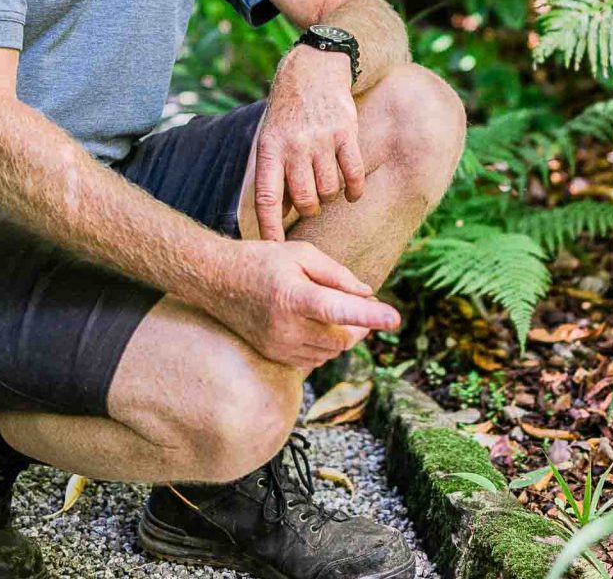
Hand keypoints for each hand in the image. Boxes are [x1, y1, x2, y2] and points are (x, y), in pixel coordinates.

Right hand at [200, 240, 399, 368]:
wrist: (216, 281)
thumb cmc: (262, 261)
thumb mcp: (301, 254)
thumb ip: (337, 274)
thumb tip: (367, 294)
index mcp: (292, 296)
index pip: (338, 311)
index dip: (368, 316)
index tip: (395, 318)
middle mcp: (285, 327)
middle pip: (342, 338)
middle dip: (361, 325)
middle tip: (362, 303)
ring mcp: (279, 347)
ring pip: (331, 352)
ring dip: (343, 335)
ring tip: (334, 309)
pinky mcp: (276, 357)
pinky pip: (315, 359)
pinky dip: (325, 344)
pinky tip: (316, 324)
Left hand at [254, 45, 364, 240]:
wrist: (313, 69)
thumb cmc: (288, 111)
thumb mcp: (270, 139)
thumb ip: (275, 175)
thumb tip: (279, 217)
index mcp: (270, 149)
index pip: (268, 198)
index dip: (270, 227)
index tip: (274, 249)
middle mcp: (294, 146)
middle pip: (305, 200)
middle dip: (309, 209)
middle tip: (311, 202)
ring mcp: (321, 139)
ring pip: (330, 190)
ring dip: (330, 196)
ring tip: (327, 185)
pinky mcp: (346, 133)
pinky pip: (353, 175)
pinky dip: (354, 190)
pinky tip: (352, 193)